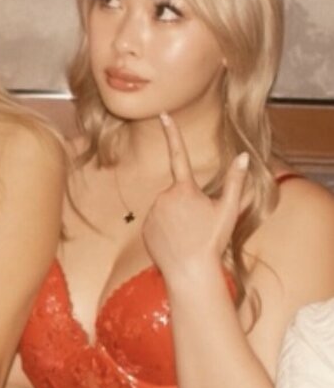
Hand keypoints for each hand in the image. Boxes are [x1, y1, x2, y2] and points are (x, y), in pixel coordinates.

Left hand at [142, 113, 248, 284]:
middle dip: (188, 204)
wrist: (189, 272)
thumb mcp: (229, 211)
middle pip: (178, 192)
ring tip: (187, 237)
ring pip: (167, 208)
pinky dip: (166, 230)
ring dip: (176, 218)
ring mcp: (152, 213)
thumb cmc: (212, 242)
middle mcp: (164, 197)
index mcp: (184, 189)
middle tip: (198, 226)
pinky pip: (157, 223)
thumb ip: (236, 182)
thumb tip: (243, 156)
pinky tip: (175, 243)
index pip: (179, 155)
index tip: (163, 114)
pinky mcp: (145, 229)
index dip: (172, 133)